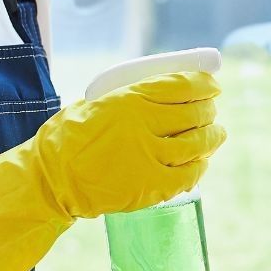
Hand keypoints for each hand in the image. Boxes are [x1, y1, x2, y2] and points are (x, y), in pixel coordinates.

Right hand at [31, 70, 225, 218]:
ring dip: (212, 136)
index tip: (212, 85)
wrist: (51, 180)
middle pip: (194, 112)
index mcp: (129, 99)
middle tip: (212, 110)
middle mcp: (144, 125)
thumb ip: (126, 98)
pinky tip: (202, 162)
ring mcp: (150, 157)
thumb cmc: (66, 139)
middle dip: (209, 109)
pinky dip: (200, 166)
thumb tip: (161, 92)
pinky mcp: (151, 186)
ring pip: (197, 142)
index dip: (203, 84)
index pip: (181, 85)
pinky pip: (189, 174)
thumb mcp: (94, 104)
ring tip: (218, 133)